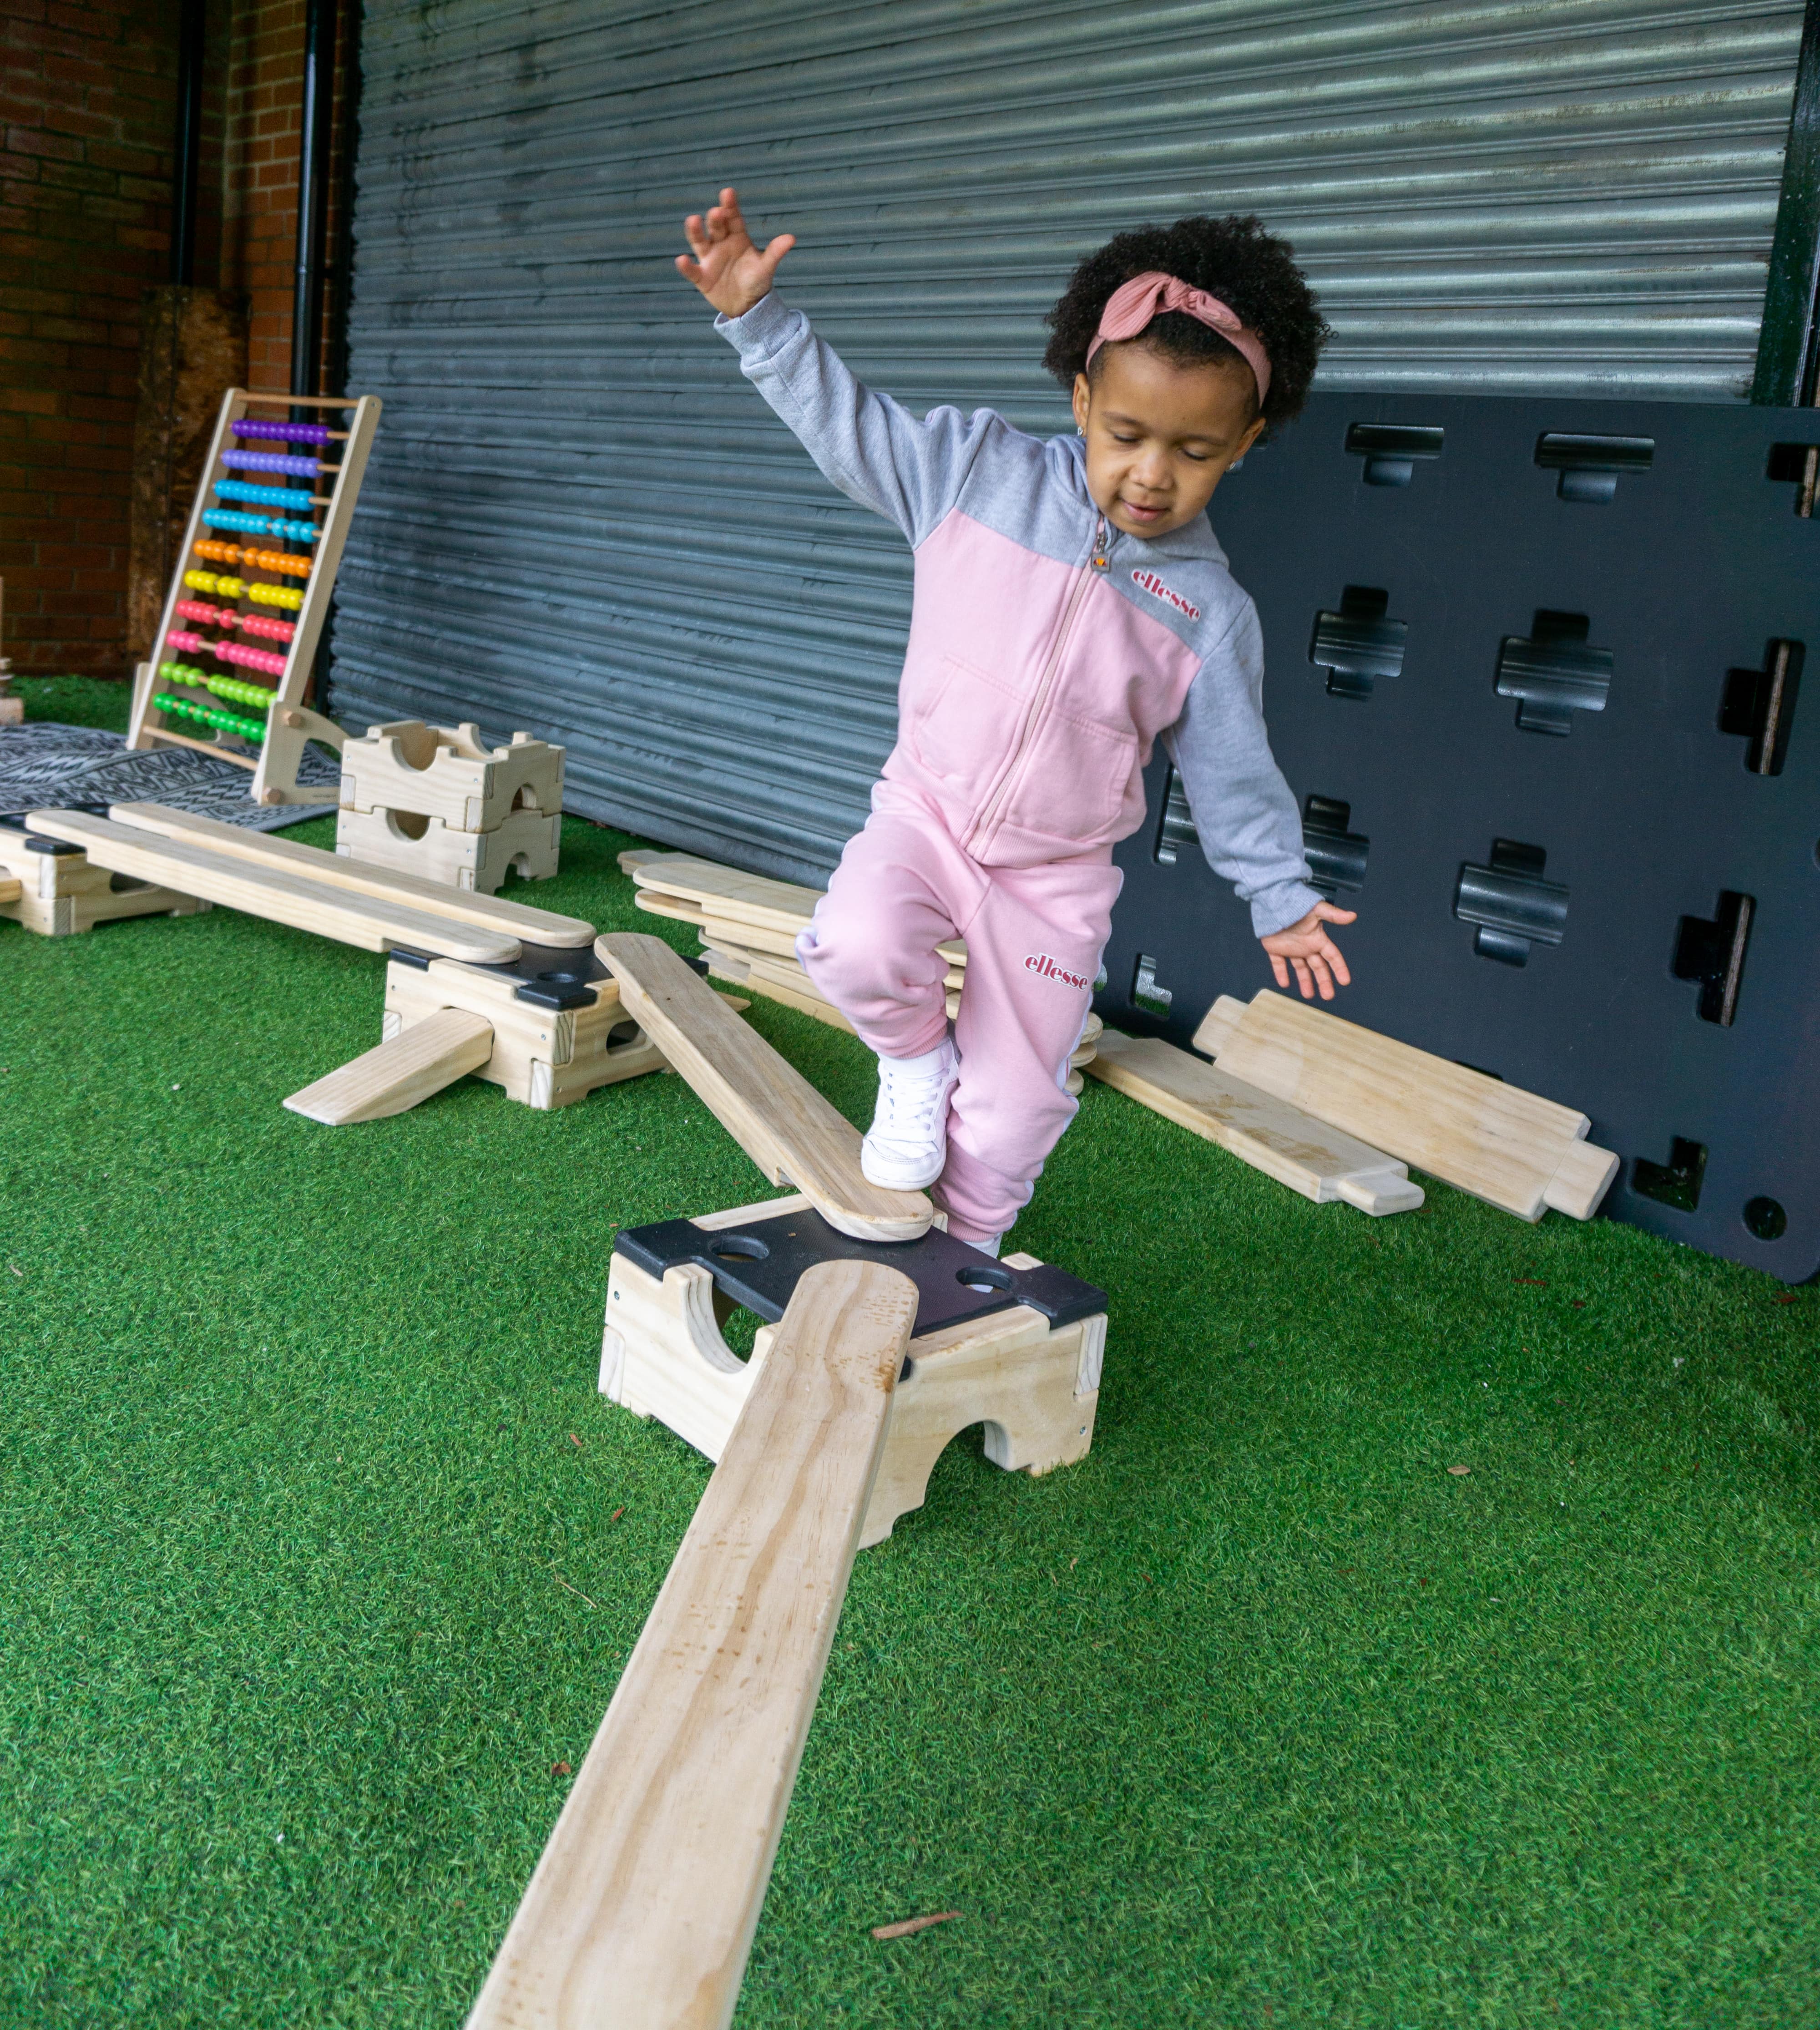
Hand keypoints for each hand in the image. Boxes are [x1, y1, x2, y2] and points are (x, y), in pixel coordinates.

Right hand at [675, 187, 795, 318]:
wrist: (747, 305)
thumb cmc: (756, 281)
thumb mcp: (766, 267)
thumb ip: (775, 252)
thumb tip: (791, 238)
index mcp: (737, 237)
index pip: (733, 218)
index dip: (730, 206)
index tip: (728, 193)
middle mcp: (721, 243)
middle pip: (716, 228)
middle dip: (715, 219)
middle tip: (717, 212)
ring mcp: (709, 259)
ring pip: (700, 242)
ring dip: (695, 232)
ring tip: (693, 221)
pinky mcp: (701, 277)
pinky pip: (692, 271)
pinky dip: (686, 266)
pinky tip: (682, 260)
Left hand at [1260, 901, 1355, 1000]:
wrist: (1273, 899)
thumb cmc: (1296, 902)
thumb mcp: (1316, 909)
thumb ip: (1333, 915)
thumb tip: (1353, 916)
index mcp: (1317, 938)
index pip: (1332, 956)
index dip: (1339, 968)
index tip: (1345, 981)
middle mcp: (1306, 946)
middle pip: (1318, 967)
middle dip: (1324, 981)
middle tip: (1328, 996)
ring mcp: (1291, 948)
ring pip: (1300, 968)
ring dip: (1305, 981)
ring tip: (1308, 995)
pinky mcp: (1275, 948)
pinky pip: (1279, 964)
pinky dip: (1281, 973)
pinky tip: (1284, 984)